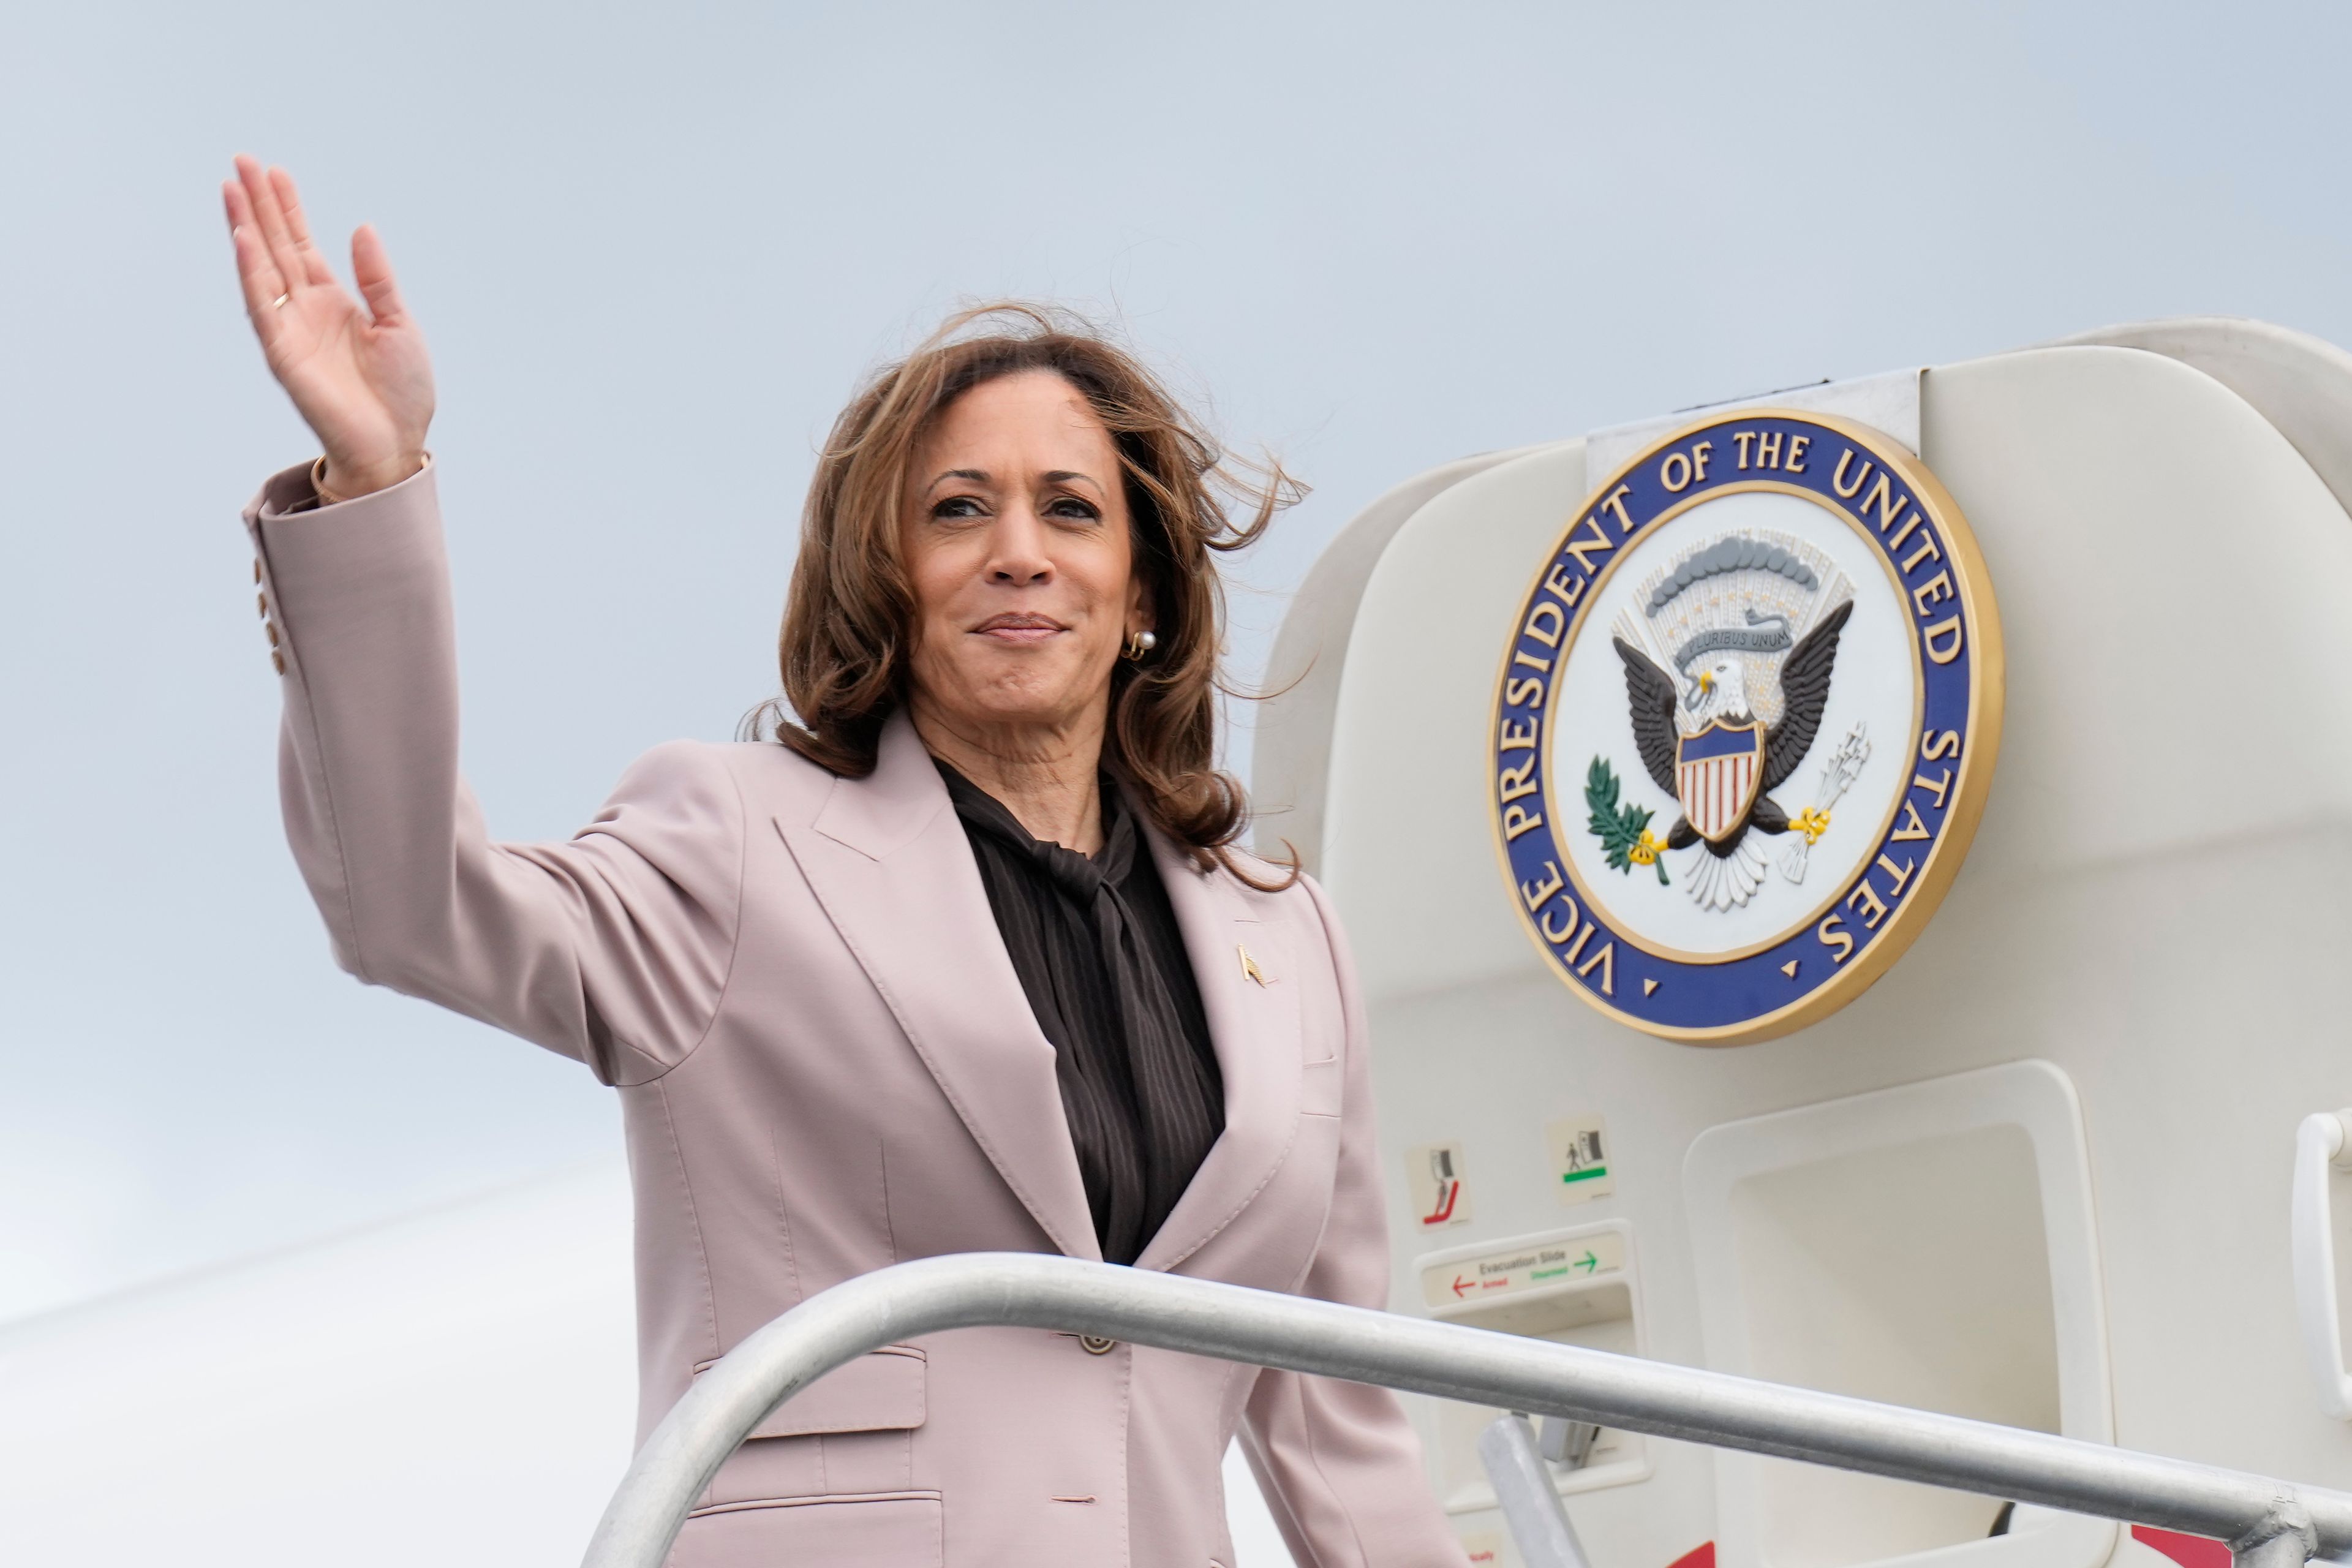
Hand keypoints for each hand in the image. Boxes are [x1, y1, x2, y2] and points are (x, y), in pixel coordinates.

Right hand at [223, 156, 433, 498]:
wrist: (395, 444)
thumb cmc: (401, 392)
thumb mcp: (398, 324)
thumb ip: (377, 279)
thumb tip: (361, 229)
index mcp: (333, 302)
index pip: (301, 245)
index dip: (288, 209)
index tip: (274, 171)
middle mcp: (305, 311)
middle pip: (275, 246)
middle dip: (259, 204)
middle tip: (241, 161)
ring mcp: (290, 329)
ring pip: (261, 268)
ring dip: (246, 227)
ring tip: (232, 188)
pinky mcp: (283, 354)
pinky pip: (262, 306)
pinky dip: (251, 272)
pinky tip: (244, 238)